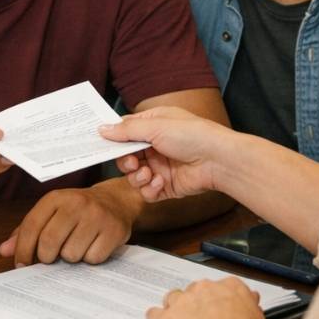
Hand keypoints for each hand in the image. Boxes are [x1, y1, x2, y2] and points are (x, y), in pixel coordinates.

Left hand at [0, 181, 139, 265]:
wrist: (116, 200)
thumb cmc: (77, 211)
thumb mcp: (50, 213)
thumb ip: (26, 231)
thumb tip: (4, 250)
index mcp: (55, 198)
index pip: (31, 226)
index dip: (22, 250)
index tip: (21, 264)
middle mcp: (76, 203)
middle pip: (49, 243)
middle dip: (46, 257)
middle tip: (51, 257)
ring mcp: (97, 216)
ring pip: (71, 254)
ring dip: (70, 258)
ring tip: (76, 246)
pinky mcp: (114, 230)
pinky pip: (93, 259)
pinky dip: (90, 259)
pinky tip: (92, 246)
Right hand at [99, 106, 234, 201]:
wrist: (219, 160)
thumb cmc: (192, 135)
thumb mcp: (156, 126)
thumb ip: (127, 130)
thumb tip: (102, 129)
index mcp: (152, 126)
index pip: (125, 132)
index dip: (112, 139)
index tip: (100, 145)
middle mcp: (154, 146)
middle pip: (125, 157)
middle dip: (125, 162)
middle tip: (132, 163)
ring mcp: (160, 167)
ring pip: (134, 176)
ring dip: (137, 177)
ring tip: (149, 174)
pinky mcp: (166, 186)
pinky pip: (147, 192)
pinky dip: (150, 189)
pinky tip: (161, 182)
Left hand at [147, 277, 270, 318]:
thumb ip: (250, 306)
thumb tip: (250, 299)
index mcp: (229, 287)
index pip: (220, 286)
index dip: (217, 300)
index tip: (217, 310)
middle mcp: (205, 289)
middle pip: (195, 290)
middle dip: (196, 304)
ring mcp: (183, 302)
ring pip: (173, 298)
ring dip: (176, 309)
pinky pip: (153, 314)